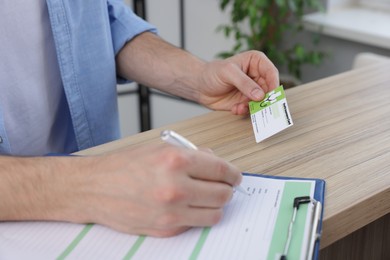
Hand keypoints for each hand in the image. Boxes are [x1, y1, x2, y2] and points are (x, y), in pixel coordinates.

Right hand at [76, 144, 241, 236]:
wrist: (94, 188)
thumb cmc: (124, 166)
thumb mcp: (159, 148)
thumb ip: (191, 155)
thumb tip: (215, 163)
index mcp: (175, 161)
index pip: (221, 169)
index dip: (233, 173)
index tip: (235, 176)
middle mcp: (176, 187)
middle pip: (223, 194)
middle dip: (227, 189)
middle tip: (224, 187)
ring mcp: (171, 212)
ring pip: (215, 214)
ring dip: (216, 205)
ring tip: (208, 198)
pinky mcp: (166, 229)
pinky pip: (196, 224)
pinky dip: (198, 216)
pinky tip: (189, 207)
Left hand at [198, 50, 278, 114]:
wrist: (200, 86)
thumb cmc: (212, 73)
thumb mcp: (228, 73)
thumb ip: (244, 83)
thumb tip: (260, 95)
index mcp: (256, 62)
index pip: (271, 72)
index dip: (273, 84)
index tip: (271, 95)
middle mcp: (257, 76)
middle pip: (269, 89)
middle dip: (263, 99)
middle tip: (257, 105)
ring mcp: (252, 90)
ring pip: (261, 101)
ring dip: (252, 107)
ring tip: (239, 107)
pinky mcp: (246, 101)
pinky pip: (251, 109)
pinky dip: (244, 111)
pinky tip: (235, 109)